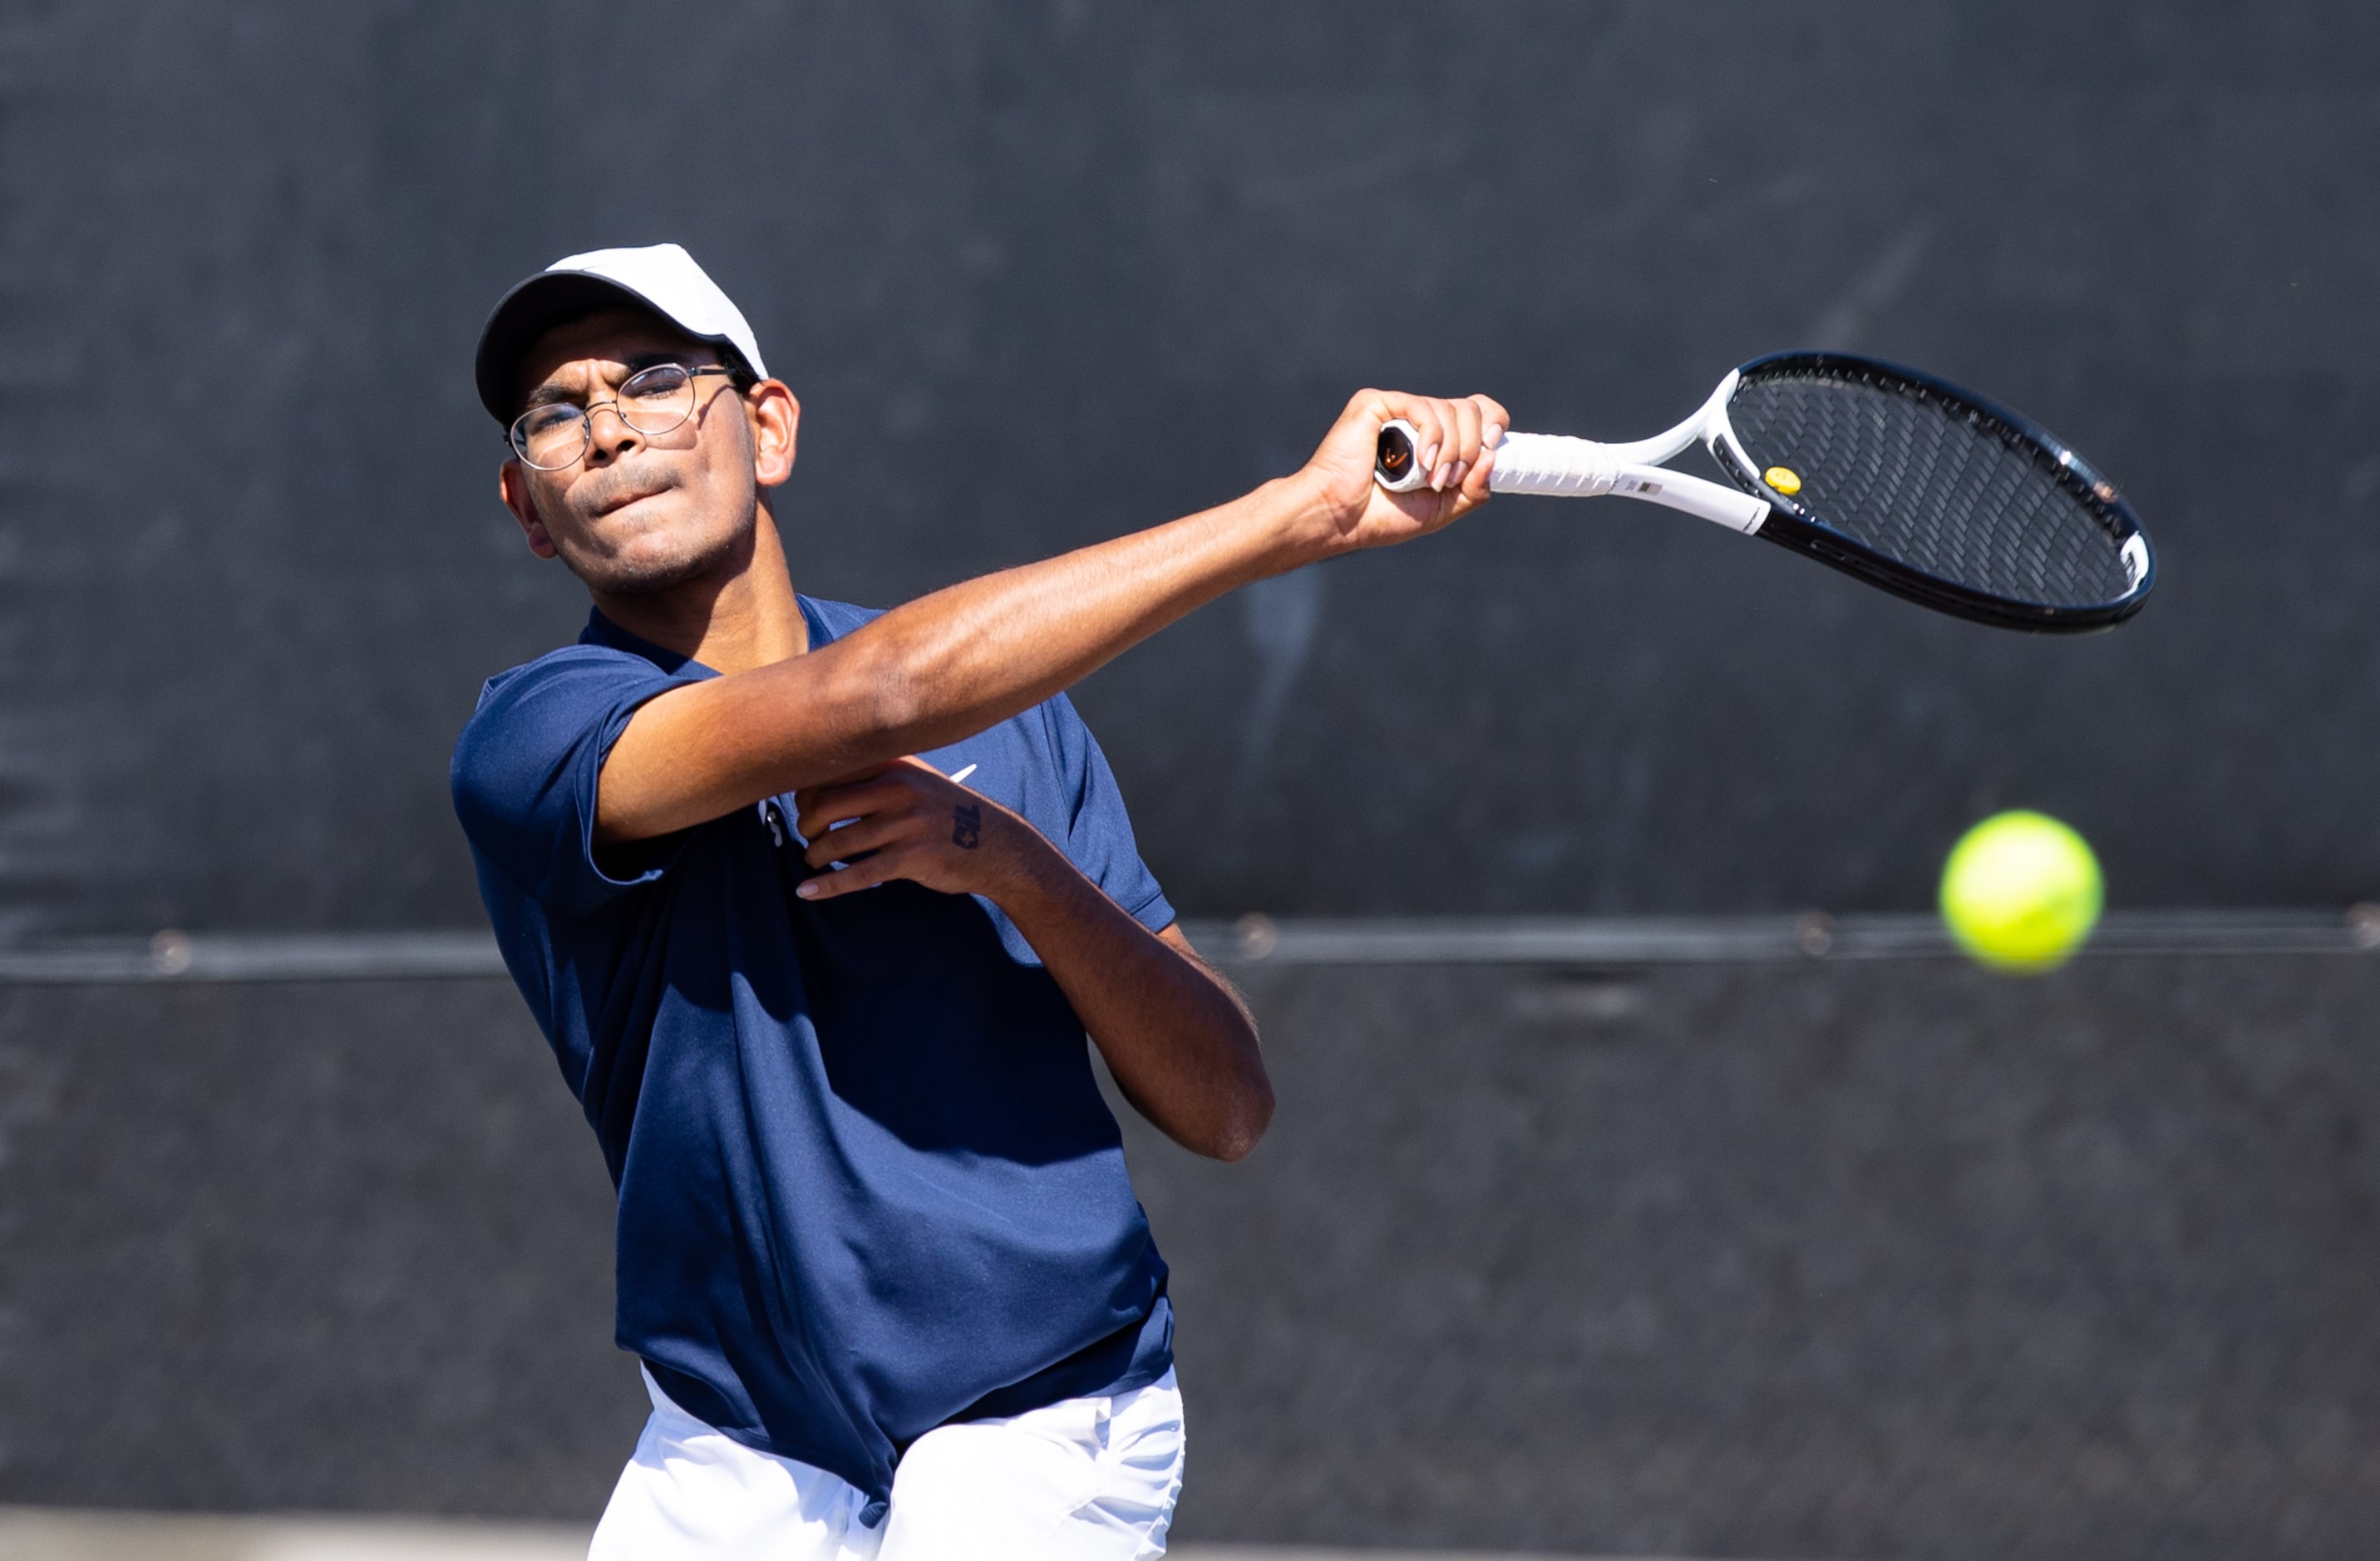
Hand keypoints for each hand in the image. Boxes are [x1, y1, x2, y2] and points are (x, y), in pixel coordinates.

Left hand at [791, 758, 1044, 902]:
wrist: (998, 845)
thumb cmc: (947, 814)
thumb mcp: (917, 780)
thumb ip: (877, 776)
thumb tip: (819, 786)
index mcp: (895, 765)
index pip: (829, 772)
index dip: (805, 793)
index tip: (805, 809)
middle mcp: (899, 789)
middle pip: (825, 803)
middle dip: (807, 824)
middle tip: (810, 836)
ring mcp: (907, 823)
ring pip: (837, 840)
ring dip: (815, 854)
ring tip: (815, 860)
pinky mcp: (912, 857)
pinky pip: (858, 874)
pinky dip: (827, 885)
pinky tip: (807, 892)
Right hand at [1291, 388, 1510, 555]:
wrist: (1340, 518)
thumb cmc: (1381, 516)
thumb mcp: (1440, 510)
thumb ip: (1473, 489)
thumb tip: (1492, 457)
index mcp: (1436, 439)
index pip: (1479, 412)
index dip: (1493, 425)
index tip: (1490, 450)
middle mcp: (1419, 420)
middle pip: (1471, 409)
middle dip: (1472, 447)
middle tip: (1450, 478)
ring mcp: (1398, 410)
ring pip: (1450, 409)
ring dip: (1451, 450)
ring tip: (1431, 478)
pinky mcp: (1377, 404)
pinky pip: (1422, 407)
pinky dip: (1432, 436)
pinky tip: (1421, 460)